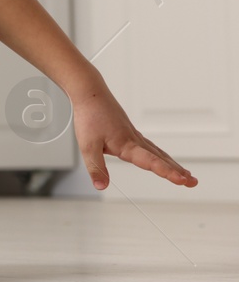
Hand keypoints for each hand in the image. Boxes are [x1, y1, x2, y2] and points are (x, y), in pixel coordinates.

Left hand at [71, 88, 196, 189]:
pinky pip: (151, 146)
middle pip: (161, 158)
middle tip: (193, 182)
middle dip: (177, 171)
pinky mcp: (131, 132)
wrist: (90, 94)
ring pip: (158, 152)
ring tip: (186, 175)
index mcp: (127, 144)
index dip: (166, 172)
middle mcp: (135, 140)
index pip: (150, 161)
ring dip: (172, 164)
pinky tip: (164, 159)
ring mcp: (134, 135)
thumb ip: (96, 167)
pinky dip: (161, 155)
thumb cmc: (89, 117)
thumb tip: (102, 186)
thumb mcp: (87, 145)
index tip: (181, 180)